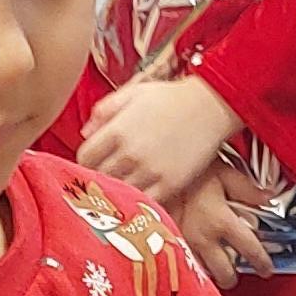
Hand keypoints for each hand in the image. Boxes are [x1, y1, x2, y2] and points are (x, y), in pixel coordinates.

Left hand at [79, 70, 242, 205]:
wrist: (211, 106)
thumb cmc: (172, 98)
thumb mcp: (132, 93)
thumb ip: (104, 110)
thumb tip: (86, 132)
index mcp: (117, 130)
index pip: (85, 157)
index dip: (86, 160)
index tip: (94, 160)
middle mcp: (130, 153)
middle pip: (98, 178)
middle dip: (99, 176)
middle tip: (106, 175)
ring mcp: (150, 172)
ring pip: (118, 194)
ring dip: (117, 191)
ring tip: (122, 186)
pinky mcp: (169, 185)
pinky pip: (143, 203)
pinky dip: (138, 201)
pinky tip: (139, 195)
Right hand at [176, 166, 272, 291]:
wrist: (153, 169)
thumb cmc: (188, 169)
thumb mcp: (225, 172)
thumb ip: (248, 190)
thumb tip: (267, 199)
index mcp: (221, 221)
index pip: (250, 250)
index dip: (262, 263)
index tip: (266, 268)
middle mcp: (203, 238)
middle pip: (224, 273)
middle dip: (231, 276)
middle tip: (234, 270)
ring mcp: (183, 243)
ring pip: (201, 273)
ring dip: (209, 271)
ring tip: (211, 263)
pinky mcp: (166, 242)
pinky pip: (182, 262)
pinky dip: (190, 263)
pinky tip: (192, 255)